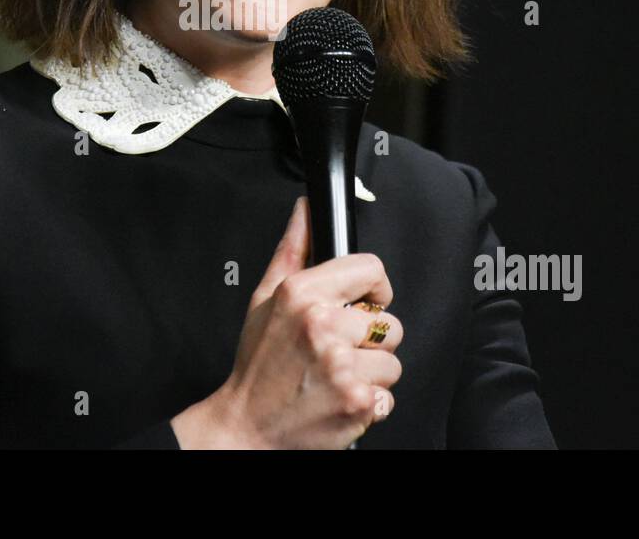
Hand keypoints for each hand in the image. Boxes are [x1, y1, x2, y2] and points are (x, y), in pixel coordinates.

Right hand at [179, 196, 403, 448]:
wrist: (246, 427)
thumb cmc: (258, 366)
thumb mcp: (264, 299)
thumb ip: (292, 250)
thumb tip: (306, 210)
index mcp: (302, 293)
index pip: (371, 269)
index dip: (374, 288)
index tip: (365, 303)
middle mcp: (323, 325)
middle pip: (390, 321)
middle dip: (369, 340)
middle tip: (337, 352)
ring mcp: (342, 366)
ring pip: (392, 362)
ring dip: (370, 374)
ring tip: (336, 378)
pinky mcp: (357, 401)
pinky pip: (388, 396)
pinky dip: (370, 403)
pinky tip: (340, 399)